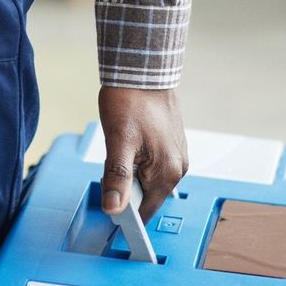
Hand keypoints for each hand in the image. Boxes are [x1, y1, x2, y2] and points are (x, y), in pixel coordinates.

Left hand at [98, 86, 187, 221]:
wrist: (143, 72)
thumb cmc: (130, 103)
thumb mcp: (118, 143)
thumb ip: (117, 179)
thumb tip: (114, 209)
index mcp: (168, 173)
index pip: (145, 210)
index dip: (124, 212)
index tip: (107, 206)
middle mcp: (178, 168)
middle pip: (146, 195)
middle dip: (125, 188)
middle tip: (109, 165)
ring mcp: (177, 155)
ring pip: (148, 179)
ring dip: (130, 173)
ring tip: (120, 149)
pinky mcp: (172, 145)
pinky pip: (153, 165)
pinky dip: (137, 162)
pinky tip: (128, 143)